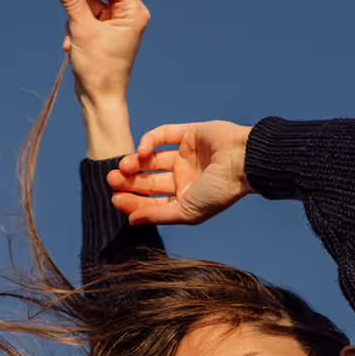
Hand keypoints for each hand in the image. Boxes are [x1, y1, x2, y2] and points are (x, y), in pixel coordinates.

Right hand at [45, 0, 149, 109]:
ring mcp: (116, 23)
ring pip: (89, 3)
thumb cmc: (98, 69)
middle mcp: (128, 14)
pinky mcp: (104, 32)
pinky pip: (86, 17)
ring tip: (68, 38)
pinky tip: (70, 46)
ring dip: (73, 16)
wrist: (99, 100)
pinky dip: (74, 27)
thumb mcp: (82, 30)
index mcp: (133, 11)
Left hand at [108, 122, 252, 225]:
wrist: (243, 161)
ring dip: (134, 162)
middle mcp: (184, 178)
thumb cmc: (219, 192)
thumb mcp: (187, 211)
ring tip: (122, 167)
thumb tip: (131, 221)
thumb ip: (158, 215)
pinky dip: (149, 141)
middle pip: (149, 180)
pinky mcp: (187, 134)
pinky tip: (141, 151)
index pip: (153, 201)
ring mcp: (186, 156)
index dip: (133, 201)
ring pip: (151, 159)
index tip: (115, 199)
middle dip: (129, 181)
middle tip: (111, 180)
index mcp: (186, 198)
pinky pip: (162, 136)